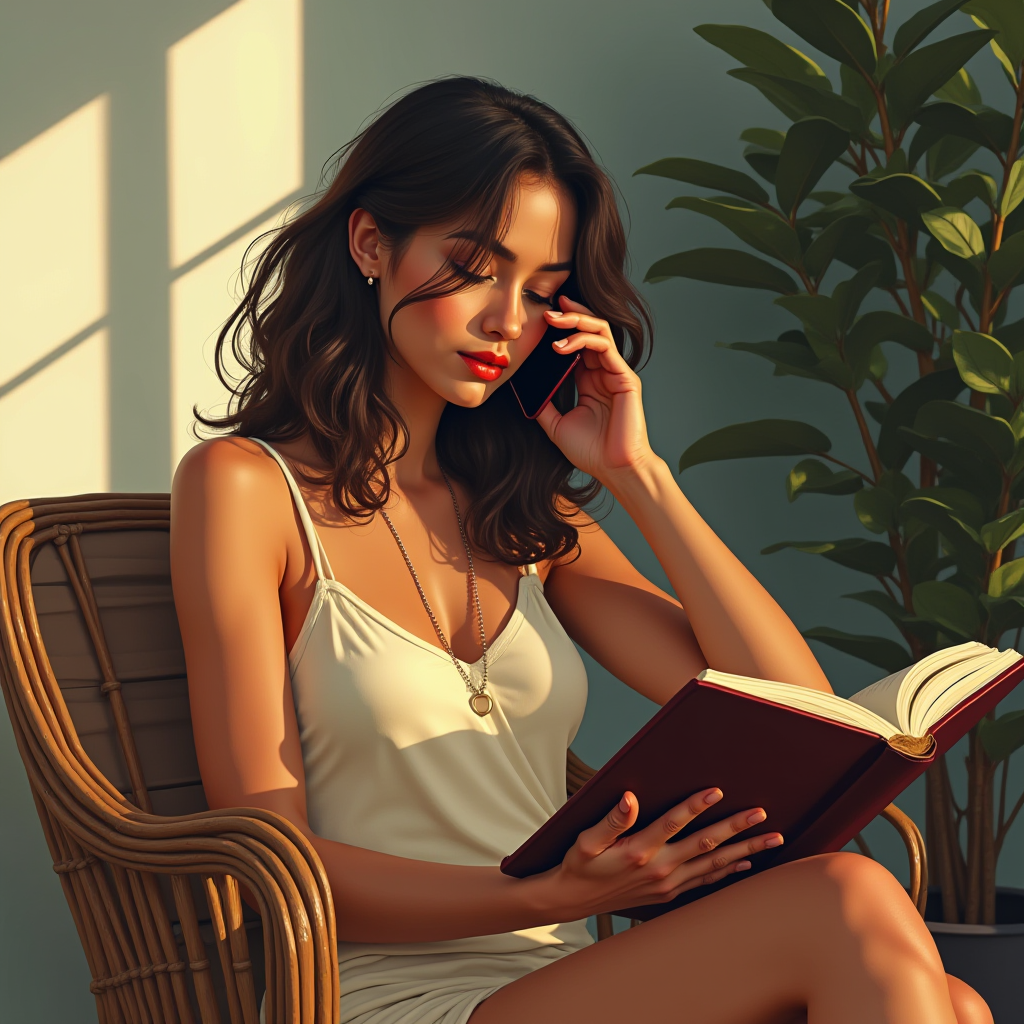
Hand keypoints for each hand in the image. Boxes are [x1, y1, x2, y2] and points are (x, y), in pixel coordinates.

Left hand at [534, 294, 655, 485]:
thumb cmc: (591, 452)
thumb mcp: (556, 425)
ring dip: (575, 321)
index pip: (577, 343)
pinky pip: (605, 346)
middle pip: (590, 330)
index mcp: (590, 380)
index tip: (540, 319)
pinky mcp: (625, 377)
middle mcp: (605, 372)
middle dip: (569, 315)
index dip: (562, 328)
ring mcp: (616, 373)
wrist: (614, 470)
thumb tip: (519, 390)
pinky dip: (583, 339)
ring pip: (600, 330)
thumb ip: (542, 405)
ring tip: (552, 320)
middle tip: (546, 310)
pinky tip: (562, 346)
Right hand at [539, 787, 783, 919]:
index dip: (695, 806)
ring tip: (772, 838)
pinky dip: (729, 870)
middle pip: (705, 844)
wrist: (573, 899)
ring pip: (713, 863)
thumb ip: (611, 820)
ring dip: (744, 850)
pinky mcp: (670, 892)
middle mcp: (660, 868)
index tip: (717, 791)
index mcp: (639, 850)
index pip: (673, 824)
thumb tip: (629, 798)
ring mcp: (668, 883)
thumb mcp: (586, 840)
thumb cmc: (580, 864)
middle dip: (736, 828)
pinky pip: (706, 880)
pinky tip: (746, 862)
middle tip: (762, 814)